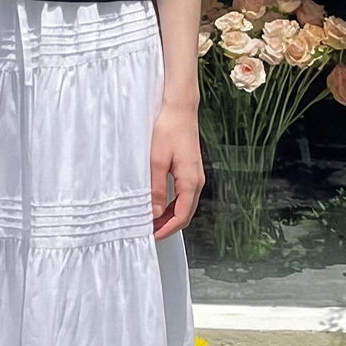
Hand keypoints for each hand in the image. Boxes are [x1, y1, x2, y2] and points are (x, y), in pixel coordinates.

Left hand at [151, 100, 203, 239]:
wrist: (179, 109)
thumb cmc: (169, 130)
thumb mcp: (157, 161)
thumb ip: (156, 188)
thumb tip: (154, 213)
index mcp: (190, 181)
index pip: (181, 216)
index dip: (167, 230)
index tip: (152, 236)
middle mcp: (197, 181)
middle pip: (185, 214)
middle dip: (168, 226)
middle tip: (148, 232)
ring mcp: (195, 176)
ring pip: (184, 206)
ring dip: (169, 217)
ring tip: (150, 221)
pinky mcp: (190, 171)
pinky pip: (183, 195)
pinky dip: (172, 205)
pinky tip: (158, 206)